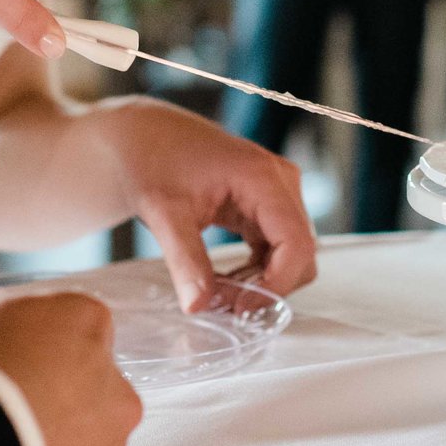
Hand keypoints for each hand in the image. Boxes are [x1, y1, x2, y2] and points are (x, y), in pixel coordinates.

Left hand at [92, 97, 317, 310]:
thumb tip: (198, 306)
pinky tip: (224, 280)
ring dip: (262, 281)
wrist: (144, 137)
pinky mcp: (266, 204)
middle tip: (222, 304)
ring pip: (292, 254)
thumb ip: (185, 261)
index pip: (296, 243)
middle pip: (301, 252)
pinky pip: (277, 248)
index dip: (277, 284)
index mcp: (262, 177)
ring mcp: (277, 192)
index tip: (242, 308)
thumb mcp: (164, 214)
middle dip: (268, 286)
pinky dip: (256, 271)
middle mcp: (280, 182)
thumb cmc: (154, 161)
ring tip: (218, 293)